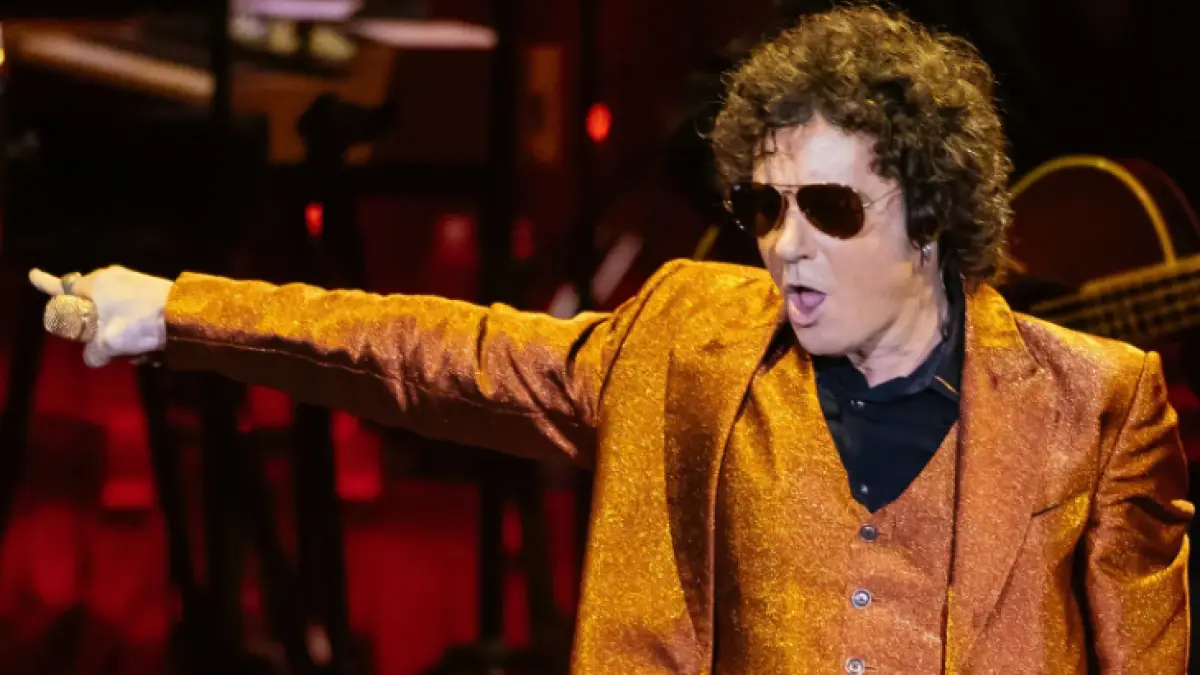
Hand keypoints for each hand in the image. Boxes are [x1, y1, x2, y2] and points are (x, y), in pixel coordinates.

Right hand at [30, 266, 174, 367]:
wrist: (186, 317)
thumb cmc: (140, 324)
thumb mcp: (108, 344)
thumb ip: (93, 353)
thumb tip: (94, 357)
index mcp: (95, 283)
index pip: (62, 286)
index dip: (46, 284)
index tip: (34, 275)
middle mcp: (112, 279)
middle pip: (93, 309)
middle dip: (101, 333)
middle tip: (115, 348)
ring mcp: (134, 284)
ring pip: (117, 318)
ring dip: (126, 340)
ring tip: (141, 353)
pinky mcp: (153, 293)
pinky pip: (136, 318)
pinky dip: (141, 334)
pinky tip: (154, 349)